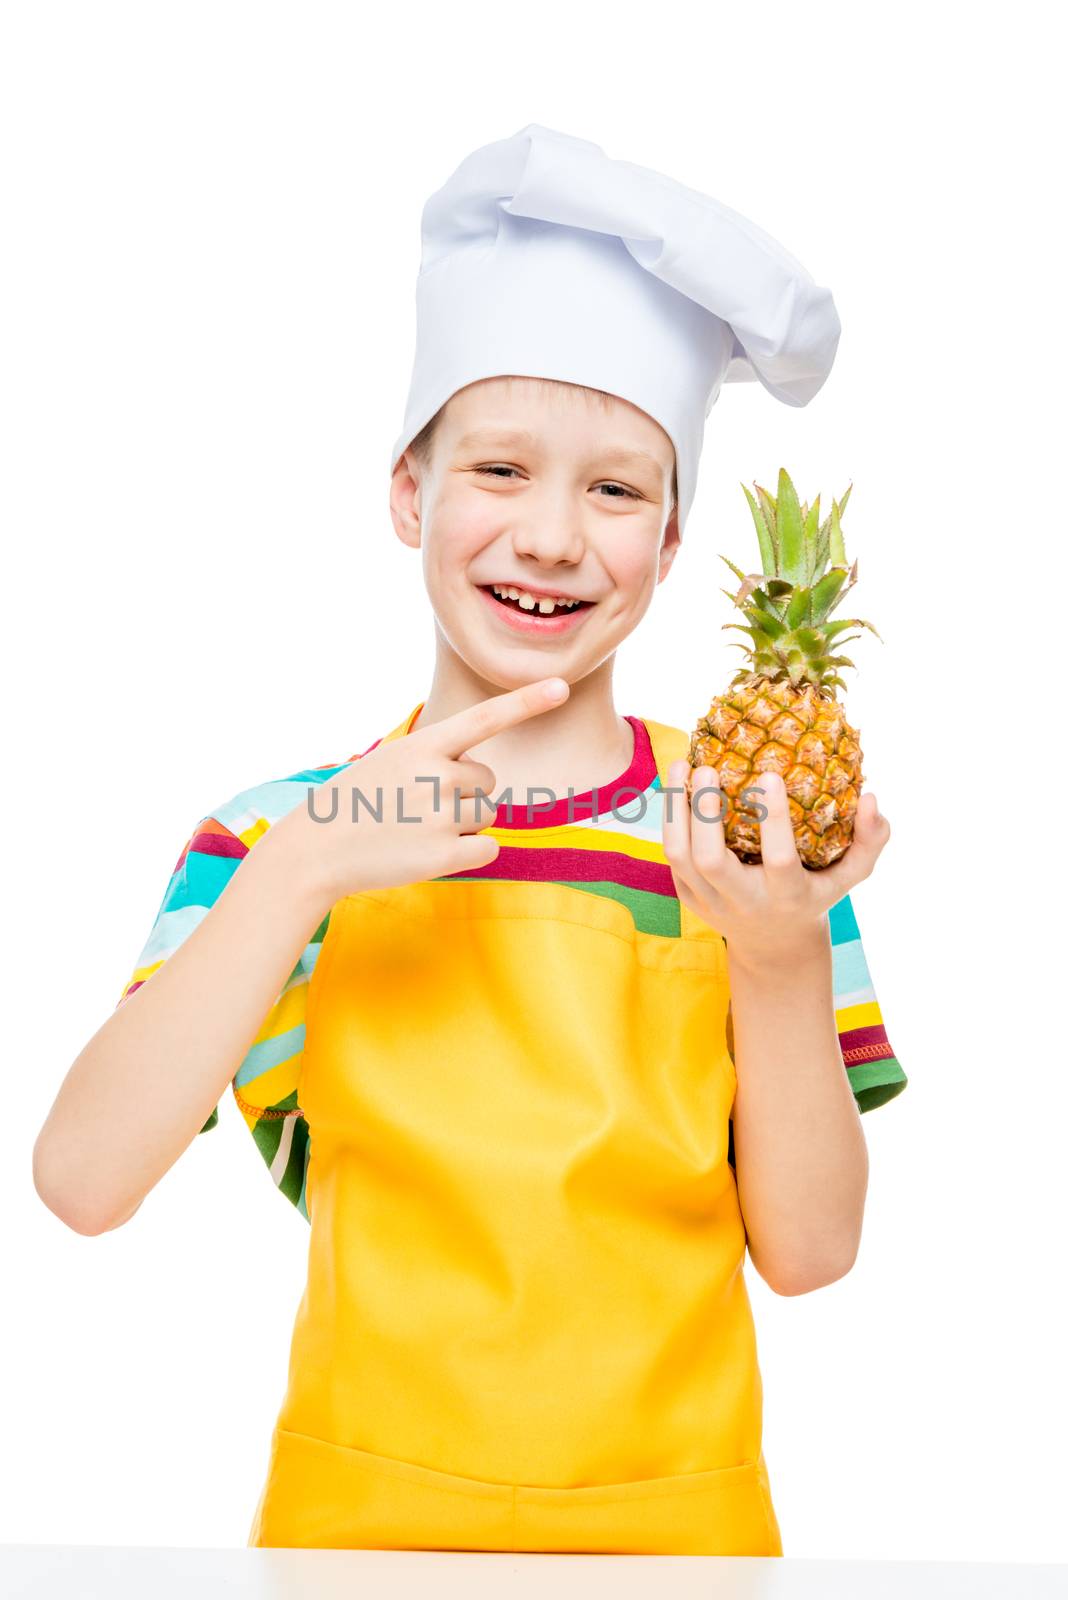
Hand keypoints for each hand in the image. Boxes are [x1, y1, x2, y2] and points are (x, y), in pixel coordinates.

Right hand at [281, 677, 570, 904]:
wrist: (316, 849)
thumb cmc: (357, 802)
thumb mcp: (391, 760)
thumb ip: (437, 759)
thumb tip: (482, 780)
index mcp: (423, 745)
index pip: (485, 718)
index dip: (527, 701)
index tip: (561, 686)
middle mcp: (437, 775)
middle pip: (488, 782)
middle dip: (464, 795)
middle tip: (418, 807)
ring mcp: (442, 816)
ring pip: (486, 814)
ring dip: (463, 824)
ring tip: (417, 829)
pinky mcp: (446, 855)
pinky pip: (487, 849)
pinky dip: (468, 853)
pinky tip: (428, 852)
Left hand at [662, 761, 890, 967]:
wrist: (773, 946)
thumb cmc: (816, 895)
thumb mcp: (849, 876)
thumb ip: (870, 841)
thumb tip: (872, 798)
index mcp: (786, 896)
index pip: (778, 859)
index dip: (774, 818)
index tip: (770, 774)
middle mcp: (743, 902)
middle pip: (710, 860)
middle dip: (704, 812)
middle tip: (709, 767)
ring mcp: (709, 902)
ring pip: (680, 855)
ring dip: (676, 808)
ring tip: (682, 764)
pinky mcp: (687, 895)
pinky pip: (671, 854)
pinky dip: (670, 816)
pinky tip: (677, 782)